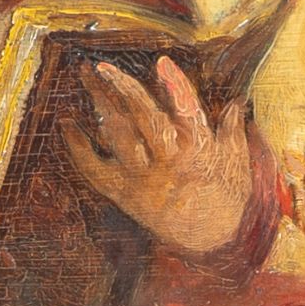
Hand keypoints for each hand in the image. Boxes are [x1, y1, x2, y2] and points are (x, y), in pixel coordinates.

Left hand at [65, 57, 255, 255]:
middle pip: (144, 118)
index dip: (175, 85)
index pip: (187, 110)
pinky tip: (67, 125)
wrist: (212, 242)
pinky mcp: (125, 194)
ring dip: (100, 105)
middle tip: (103, 66)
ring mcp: (144, 179)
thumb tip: (235, 100)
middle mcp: (169, 162)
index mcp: (199, 150)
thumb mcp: (237, 161)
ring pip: (118, 136)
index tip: (162, 62)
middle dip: (123, 88)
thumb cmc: (228, 198)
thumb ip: (232, 127)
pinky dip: (78, 148)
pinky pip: (95, 170)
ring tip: (87, 79)